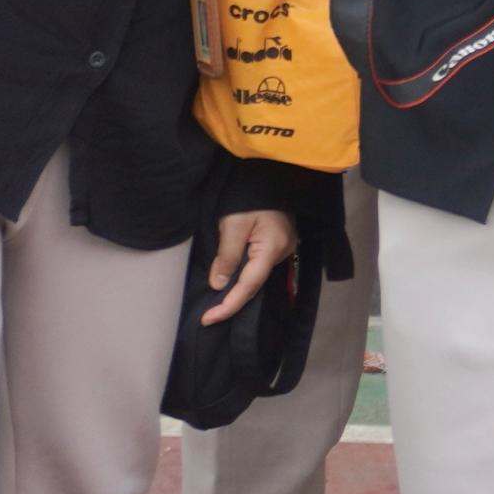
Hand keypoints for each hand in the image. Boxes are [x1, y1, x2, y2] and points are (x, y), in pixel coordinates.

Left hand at [201, 208, 297, 327]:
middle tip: (208, 316)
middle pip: (255, 284)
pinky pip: (259, 267)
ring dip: (237, 289)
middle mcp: (283, 251)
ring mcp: (284, 247)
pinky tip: (231, 284)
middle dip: (232, 301)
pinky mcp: (279, 243)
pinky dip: (244, 277)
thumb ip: (226, 256)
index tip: (208, 319)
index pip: (249, 284)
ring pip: (257, 276)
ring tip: (216, 304)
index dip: (229, 305)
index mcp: (273, 247)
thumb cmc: (249, 196)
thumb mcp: (232, 225)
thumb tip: (218, 285)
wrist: (267, 175)